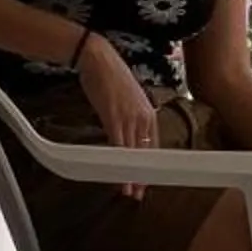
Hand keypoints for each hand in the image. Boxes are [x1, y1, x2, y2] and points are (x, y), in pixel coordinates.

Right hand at [77, 33, 158, 197]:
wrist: (97, 58)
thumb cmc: (110, 76)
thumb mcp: (128, 98)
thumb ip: (132, 114)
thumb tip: (129, 128)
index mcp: (148, 112)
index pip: (153, 144)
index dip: (151, 163)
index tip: (148, 178)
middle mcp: (143, 116)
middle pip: (146, 152)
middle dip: (143, 174)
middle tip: (141, 193)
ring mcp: (129, 117)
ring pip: (133, 153)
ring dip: (131, 173)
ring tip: (129, 191)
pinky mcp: (113, 117)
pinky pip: (118, 145)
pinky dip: (118, 161)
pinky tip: (117, 173)